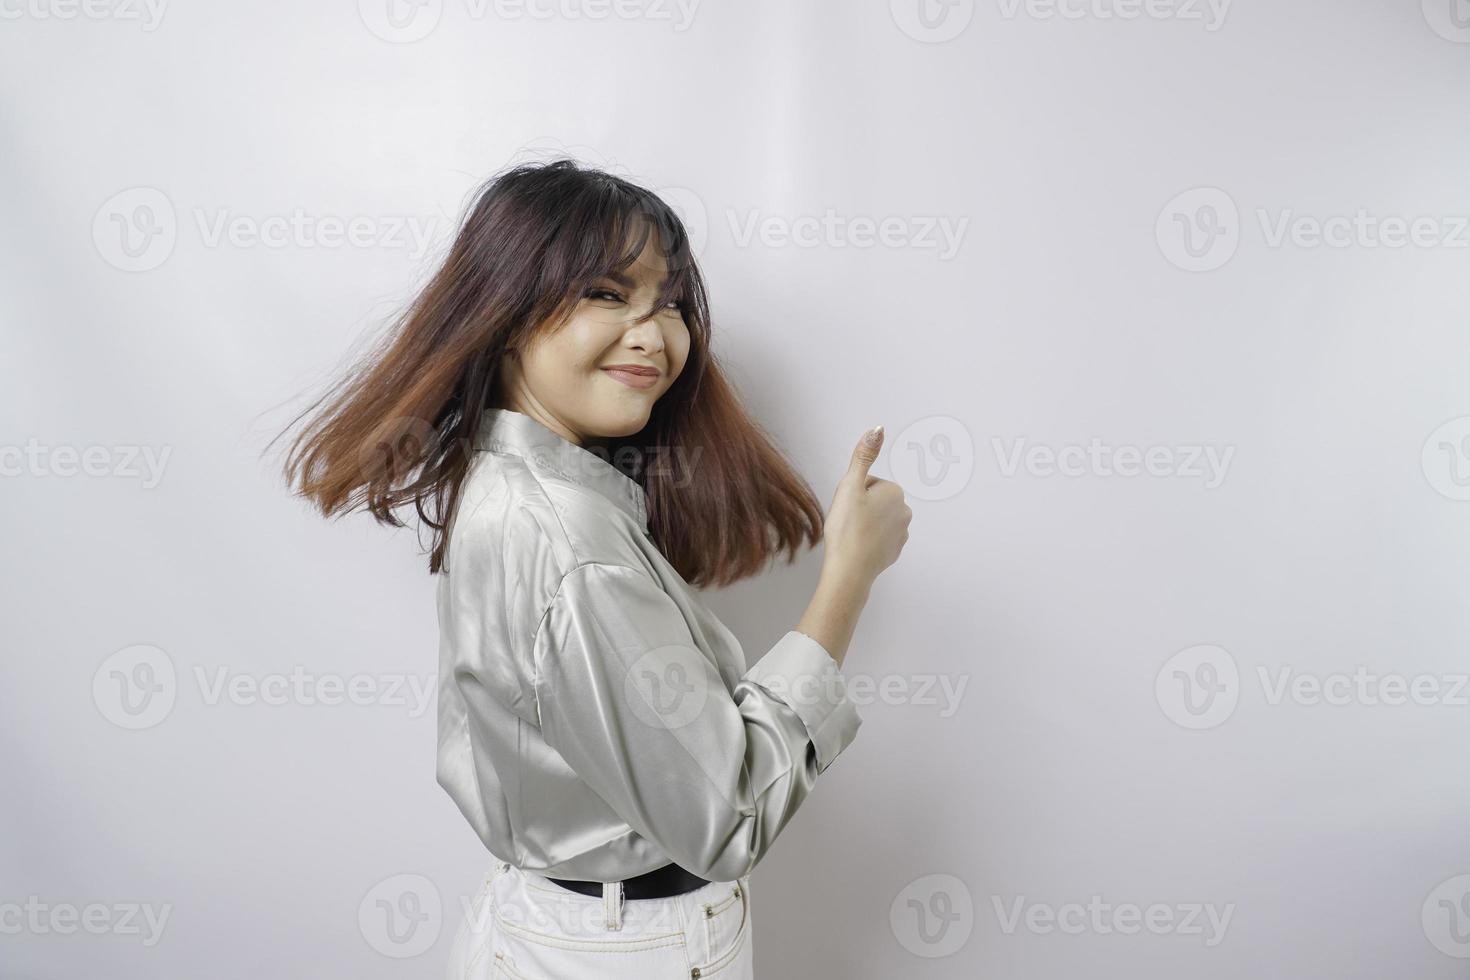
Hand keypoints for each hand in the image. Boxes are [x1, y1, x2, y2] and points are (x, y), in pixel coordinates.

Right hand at [820, 425, 911, 589]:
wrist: (850, 570)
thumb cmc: (847, 529)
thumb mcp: (849, 486)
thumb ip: (863, 456)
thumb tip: (878, 429)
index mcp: (895, 492)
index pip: (867, 483)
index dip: (852, 493)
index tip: (847, 506)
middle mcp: (904, 510)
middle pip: (873, 500)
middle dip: (859, 507)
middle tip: (846, 520)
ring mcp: (902, 533)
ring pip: (875, 519)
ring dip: (863, 523)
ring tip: (850, 534)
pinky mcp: (895, 551)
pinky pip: (878, 537)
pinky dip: (867, 540)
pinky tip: (856, 546)